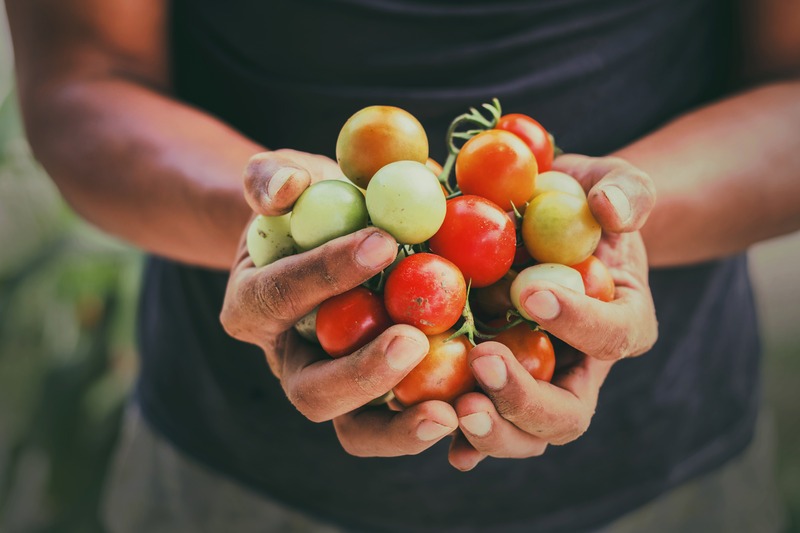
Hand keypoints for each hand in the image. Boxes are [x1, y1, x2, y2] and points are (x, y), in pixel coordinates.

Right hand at [221, 150, 458, 456]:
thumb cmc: (310, 206)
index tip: (383, 243)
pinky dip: (436, 423)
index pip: (282, 296)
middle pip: (313, 392)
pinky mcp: (381, 399)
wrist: (334, 239)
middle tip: (412, 340)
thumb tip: (288, 187)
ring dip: (401, 426)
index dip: (327, 273)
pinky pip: (402, 425)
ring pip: (356, 430)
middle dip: (361, 373)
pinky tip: (477, 408)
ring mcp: (337, 388)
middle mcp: (292, 362)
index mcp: (254, 309)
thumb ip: (272, 178)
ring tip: (450, 410)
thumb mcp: (285, 177)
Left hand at [449, 154, 658, 469]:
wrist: (544, 223)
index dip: (578, 321)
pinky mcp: (491, 384)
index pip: (612, 336)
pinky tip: (431, 425)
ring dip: (492, 429)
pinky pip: (479, 424)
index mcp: (620, 322)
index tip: (531, 291)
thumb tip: (608, 209)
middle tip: (484, 361)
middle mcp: (579, 368)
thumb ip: (626, 191)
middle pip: (567, 414)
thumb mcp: (612, 182)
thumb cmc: (581, 201)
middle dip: (526, 397)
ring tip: (454, 408)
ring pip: (524, 434)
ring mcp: (534, 384)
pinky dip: (458, 436)